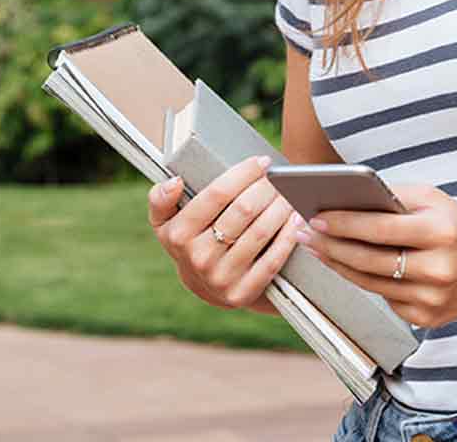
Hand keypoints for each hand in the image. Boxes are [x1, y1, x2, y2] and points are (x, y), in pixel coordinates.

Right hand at [148, 155, 304, 311]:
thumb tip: (174, 182)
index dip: (244, 174)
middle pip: (243, 211)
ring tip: (291, 192)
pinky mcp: (242, 294)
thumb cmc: (189, 241)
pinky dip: (288, 236)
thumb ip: (161, 200)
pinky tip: (296, 219)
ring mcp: (221, 278)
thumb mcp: (165, 222)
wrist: (204, 288)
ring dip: (281, 207)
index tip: (262, 162)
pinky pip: (272, 260)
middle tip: (280, 176)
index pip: (217, 194)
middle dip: (267, 187)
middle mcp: (197, 258)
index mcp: (178, 234)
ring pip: (260, 232)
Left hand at [296, 184, 456, 327]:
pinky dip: (361, 280)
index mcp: (440, 233)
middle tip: (302, 232)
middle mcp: (437, 270)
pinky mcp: (426, 318)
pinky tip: (342, 265)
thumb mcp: (432, 200)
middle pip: (369, 260)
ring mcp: (432, 299)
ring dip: (336, 264)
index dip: (344, 224)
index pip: (381, 230)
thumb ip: (392, 198)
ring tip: (313, 246)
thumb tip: (343, 200)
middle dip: (330, 245)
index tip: (313, 217)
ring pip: (369, 283)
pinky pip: (382, 298)